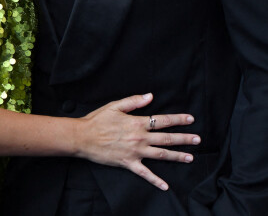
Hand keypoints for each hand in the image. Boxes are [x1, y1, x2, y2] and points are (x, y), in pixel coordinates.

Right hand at [78, 93, 199, 190]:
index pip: (163, 120)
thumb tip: (150, 96)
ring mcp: (136, 152)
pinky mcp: (129, 163)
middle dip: (184, 138)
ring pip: (161, 155)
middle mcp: (140, 138)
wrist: (83, 137)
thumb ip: (134, 101)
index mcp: (137, 122)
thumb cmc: (98, 120)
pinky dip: (156, 181)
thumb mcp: (115, 106)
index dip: (178, 119)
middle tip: (198, 139)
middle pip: (167, 138)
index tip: (190, 119)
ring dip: (177, 156)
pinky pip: (145, 173)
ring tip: (190, 157)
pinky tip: (166, 186)